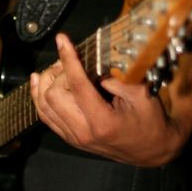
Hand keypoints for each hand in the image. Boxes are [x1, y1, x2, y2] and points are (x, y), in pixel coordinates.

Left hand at [30, 34, 183, 166]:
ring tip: (57, 68)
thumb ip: (115, 78)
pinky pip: (45, 117)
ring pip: (43, 106)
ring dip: (46, 82)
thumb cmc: (150, 121)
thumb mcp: (141, 94)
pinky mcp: (70, 139)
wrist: (152, 151)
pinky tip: (40, 81)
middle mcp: (83, 133)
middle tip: (70, 59)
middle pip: (53, 95)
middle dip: (58, 72)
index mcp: (102, 122)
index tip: (62, 40)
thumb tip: (92, 63)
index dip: (68, 58)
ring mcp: (74, 138)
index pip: (77, 85)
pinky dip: (39, 97)